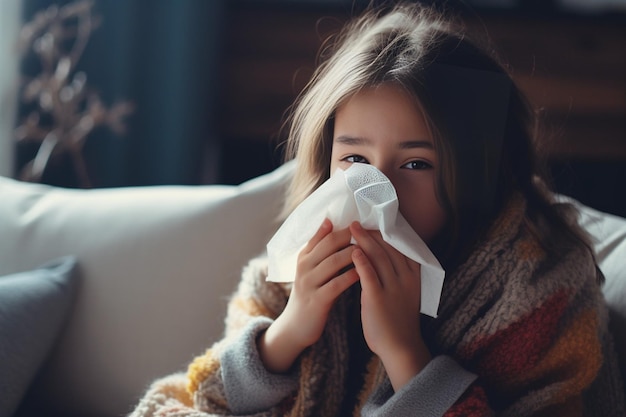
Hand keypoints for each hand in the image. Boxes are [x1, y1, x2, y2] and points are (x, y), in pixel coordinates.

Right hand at [259, 219, 358, 372]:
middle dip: (351, 236)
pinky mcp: (317, 300)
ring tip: (372, 249)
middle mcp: (304, 266)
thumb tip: (330, 221)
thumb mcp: (311, 268)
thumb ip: (319, 248)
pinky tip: (365, 273)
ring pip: (333, 262)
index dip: (343, 227)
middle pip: (329, 244)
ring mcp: (309, 283)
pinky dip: (351, 276)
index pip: (323, 234)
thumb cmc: (310, 293)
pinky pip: (336, 284)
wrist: (295, 326)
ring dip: (354, 254)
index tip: (362, 222)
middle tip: (371, 232)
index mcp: (304, 256)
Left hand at [350, 221, 430, 389]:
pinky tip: (352, 250)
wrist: (400, 347)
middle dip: (371, 232)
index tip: (372, 222)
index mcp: (413, 276)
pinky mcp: (378, 298)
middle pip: (388, 248)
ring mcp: (393, 288)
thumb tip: (385, 255)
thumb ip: (398, 274)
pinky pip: (369, 274)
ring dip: (363, 240)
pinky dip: (361, 260)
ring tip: (351, 228)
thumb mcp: (406, 292)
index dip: (385, 233)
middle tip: (357, 221)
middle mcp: (405, 279)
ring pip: (378, 257)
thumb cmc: (399, 319)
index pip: (399, 247)